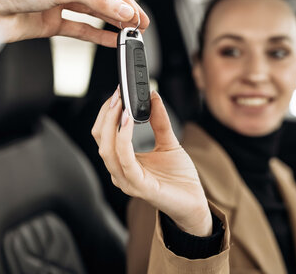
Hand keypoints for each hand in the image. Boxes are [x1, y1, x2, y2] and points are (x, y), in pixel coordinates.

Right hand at [92, 88, 212, 236]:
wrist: (194, 202)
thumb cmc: (180, 178)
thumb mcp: (169, 142)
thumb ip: (159, 121)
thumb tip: (153, 96)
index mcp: (123, 161)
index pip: (104, 134)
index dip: (108, 112)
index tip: (118, 92)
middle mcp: (120, 171)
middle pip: (101, 139)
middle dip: (107, 113)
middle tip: (118, 94)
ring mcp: (127, 180)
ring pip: (107, 148)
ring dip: (112, 123)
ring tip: (122, 104)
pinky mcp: (139, 186)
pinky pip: (124, 159)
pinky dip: (123, 138)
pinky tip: (128, 121)